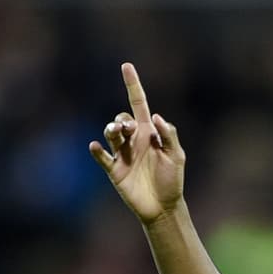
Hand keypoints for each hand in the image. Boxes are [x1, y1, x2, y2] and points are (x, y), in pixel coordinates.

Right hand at [88, 62, 184, 223]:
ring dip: (111, 129)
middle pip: (121, 119)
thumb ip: (168, 135)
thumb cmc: (172, 181)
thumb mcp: (176, 155)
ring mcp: (122, 155)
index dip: (132, 85)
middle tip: (128, 129)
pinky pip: (102, 156)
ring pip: (110, 134)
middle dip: (123, 120)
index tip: (126, 66)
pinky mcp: (114, 170)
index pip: (138, 103)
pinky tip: (96, 146)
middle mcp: (133, 140)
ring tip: (116, 133)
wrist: (163, 207)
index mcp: (148, 133)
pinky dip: (97, 150)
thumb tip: (154, 117)